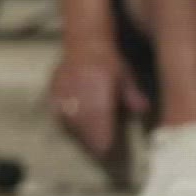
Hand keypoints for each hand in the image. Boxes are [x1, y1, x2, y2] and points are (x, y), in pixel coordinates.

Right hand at [48, 44, 148, 158]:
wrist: (83, 42)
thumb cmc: (108, 62)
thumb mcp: (125, 77)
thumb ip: (132, 95)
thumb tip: (143, 111)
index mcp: (98, 82)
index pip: (98, 114)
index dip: (100, 134)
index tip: (105, 150)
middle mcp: (78, 85)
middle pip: (83, 119)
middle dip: (90, 138)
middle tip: (98, 153)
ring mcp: (63, 87)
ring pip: (68, 116)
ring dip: (78, 132)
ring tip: (87, 144)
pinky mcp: (52, 89)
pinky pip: (57, 109)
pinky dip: (64, 121)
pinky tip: (71, 128)